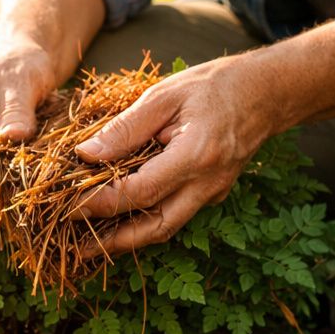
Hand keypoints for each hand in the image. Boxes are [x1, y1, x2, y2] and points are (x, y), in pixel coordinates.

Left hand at [74, 54, 276, 257]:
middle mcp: (207, 184)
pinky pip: (175, 215)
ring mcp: (213, 193)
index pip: (139, 193)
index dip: (100, 203)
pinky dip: (146, 221)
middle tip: (77, 247)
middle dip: (113, 242)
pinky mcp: (213, 193)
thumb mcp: (165, 96)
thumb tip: (86, 154)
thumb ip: (125, 128)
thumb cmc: (215, 85)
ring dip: (129, 239)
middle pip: (155, 228)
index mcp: (195, 157)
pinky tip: (121, 219)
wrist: (267, 93)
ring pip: (166, 228)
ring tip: (93, 243)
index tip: (68, 204)